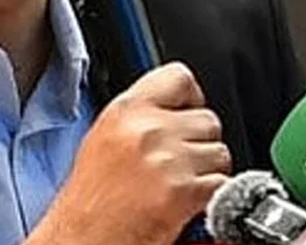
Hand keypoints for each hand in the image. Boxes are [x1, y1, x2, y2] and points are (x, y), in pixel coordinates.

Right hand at [28, 62, 230, 244]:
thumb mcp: (104, 139)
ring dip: (208, 171)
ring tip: (179, 184)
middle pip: (208, 118)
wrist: (84, 241)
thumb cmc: (89, 202)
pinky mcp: (184, 192)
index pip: (179, 77)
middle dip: (200, 142)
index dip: (190, 97)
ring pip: (220, 153)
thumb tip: (174, 109)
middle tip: (179, 162)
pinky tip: (187, 203)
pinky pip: (222, 182)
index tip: (187, 112)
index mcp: (125, 111)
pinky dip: (212, 196)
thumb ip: (139, 118)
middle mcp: (148, 131)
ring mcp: (169, 161)